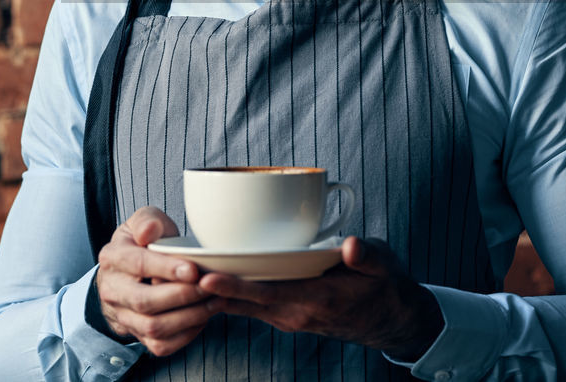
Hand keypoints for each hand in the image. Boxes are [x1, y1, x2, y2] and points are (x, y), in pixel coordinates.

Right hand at [95, 206, 218, 355]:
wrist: (130, 272)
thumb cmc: (144, 242)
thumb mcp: (144, 221)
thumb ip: (147, 221)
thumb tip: (148, 232)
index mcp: (113, 257)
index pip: (137, 264)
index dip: (166, 268)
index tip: (193, 270)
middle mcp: (113, 290)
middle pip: (144, 301)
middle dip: (182, 296)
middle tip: (209, 287)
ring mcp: (123, 315)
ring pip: (153, 327)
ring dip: (189, 317)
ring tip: (214, 301)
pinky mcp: (137, 335)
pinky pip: (160, 345)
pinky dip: (185, 335)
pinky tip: (203, 318)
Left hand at [198, 237, 444, 361]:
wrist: (391, 320)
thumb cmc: (384, 288)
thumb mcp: (383, 268)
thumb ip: (366, 256)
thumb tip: (351, 246)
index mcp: (315, 300)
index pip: (265, 294)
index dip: (233, 288)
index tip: (204, 279)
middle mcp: (295, 313)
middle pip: (243, 302)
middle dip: (209, 291)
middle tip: (174, 275)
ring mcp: (289, 317)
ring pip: (244, 307)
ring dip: (214, 295)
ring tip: (179, 278)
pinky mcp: (287, 314)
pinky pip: (251, 308)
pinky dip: (228, 299)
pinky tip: (206, 287)